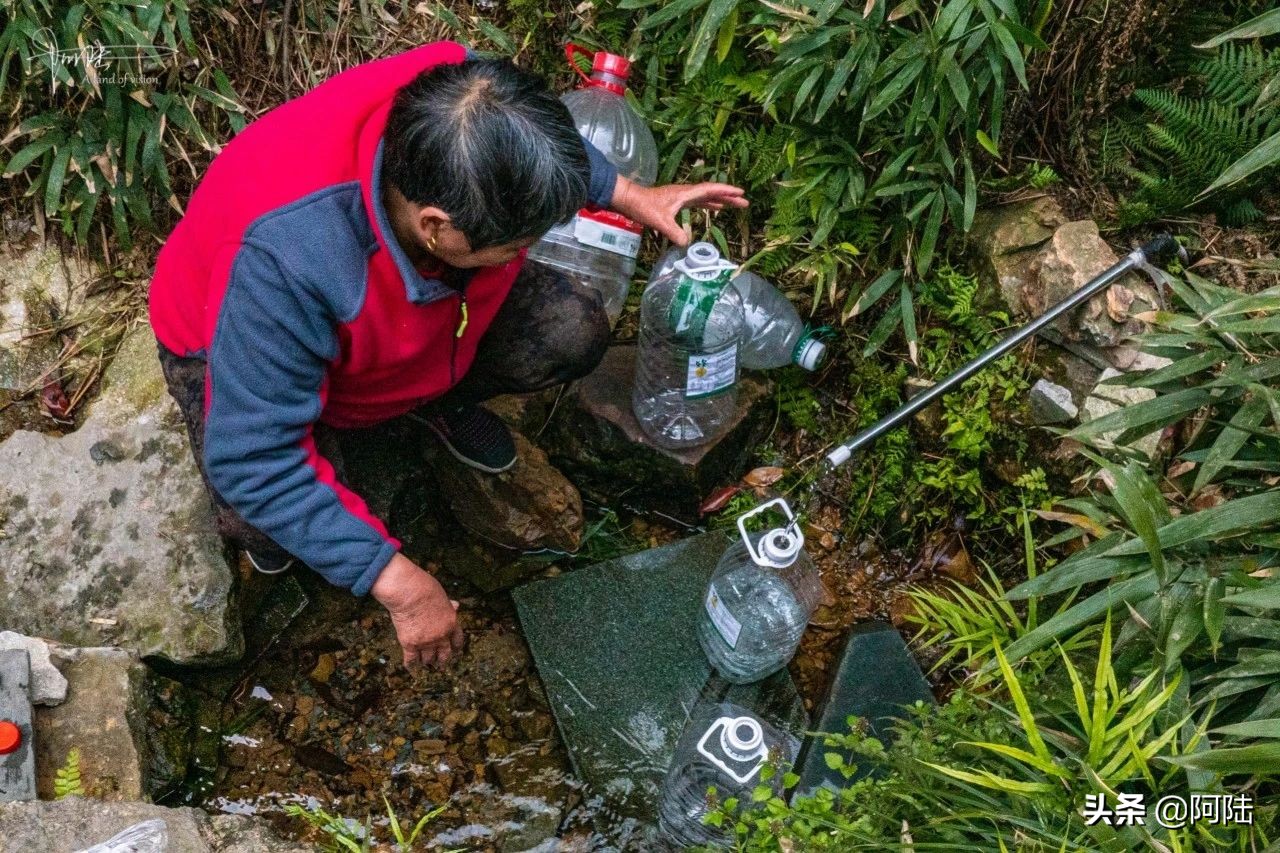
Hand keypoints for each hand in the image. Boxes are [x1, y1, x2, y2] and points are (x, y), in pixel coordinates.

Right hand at [371, 553, 463, 668]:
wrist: (410, 593)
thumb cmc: (426, 589)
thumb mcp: (443, 596)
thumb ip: (448, 605)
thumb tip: (456, 605)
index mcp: (451, 623)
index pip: (457, 639)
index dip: (456, 647)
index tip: (456, 652)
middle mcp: (441, 636)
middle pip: (444, 654)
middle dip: (443, 661)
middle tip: (441, 665)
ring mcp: (426, 642)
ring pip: (428, 659)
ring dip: (427, 662)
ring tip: (425, 664)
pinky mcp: (410, 644)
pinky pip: (411, 660)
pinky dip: (411, 664)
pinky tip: (410, 667)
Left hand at [610, 176, 747, 245]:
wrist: (629, 199)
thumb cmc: (643, 207)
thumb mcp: (659, 221)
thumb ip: (674, 232)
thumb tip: (687, 243)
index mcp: (685, 194)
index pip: (710, 190)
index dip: (726, 191)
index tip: (740, 193)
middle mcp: (685, 193)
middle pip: (712, 193)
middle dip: (728, 197)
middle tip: (744, 202)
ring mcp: (681, 197)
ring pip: (706, 197)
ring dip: (720, 200)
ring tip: (734, 205)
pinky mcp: (677, 202)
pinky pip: (698, 202)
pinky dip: (709, 204)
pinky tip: (715, 208)